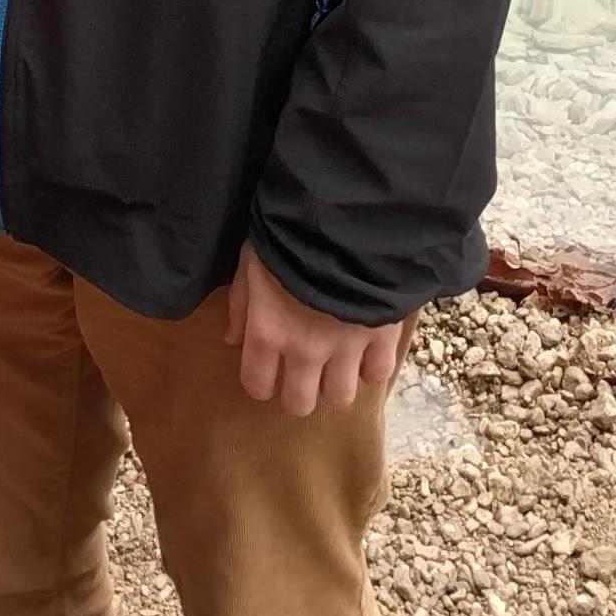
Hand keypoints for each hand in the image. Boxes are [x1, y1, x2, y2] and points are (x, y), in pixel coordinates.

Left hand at [222, 247, 404, 417]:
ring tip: (338, 359)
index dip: (261, 381)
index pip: (257, 385)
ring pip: (340, 396)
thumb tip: (233, 339)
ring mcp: (346, 348)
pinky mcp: (382, 337)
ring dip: (337, 380)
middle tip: (305, 369)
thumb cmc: (289, 229)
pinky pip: (379, 374)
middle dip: (300, 390)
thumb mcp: (251, 257)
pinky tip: (366, 347)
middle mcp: (304, 350)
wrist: (346, 212)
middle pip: (300, 403)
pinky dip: (372, 365)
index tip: (268, 368)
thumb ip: (240, 302)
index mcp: (268, 331)